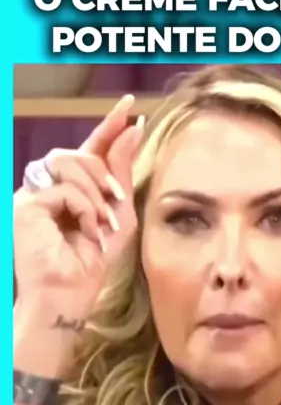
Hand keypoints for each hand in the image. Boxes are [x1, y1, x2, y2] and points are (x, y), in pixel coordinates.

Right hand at [14, 94, 143, 318]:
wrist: (70, 297)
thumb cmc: (91, 265)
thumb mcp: (118, 216)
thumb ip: (121, 173)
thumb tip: (133, 126)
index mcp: (69, 190)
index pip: (88, 150)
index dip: (108, 127)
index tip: (130, 107)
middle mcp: (46, 188)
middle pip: (78, 153)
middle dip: (104, 173)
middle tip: (117, 200)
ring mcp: (31, 195)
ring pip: (68, 163)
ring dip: (95, 192)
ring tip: (103, 223)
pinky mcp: (24, 205)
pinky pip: (63, 188)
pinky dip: (84, 208)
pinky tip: (88, 231)